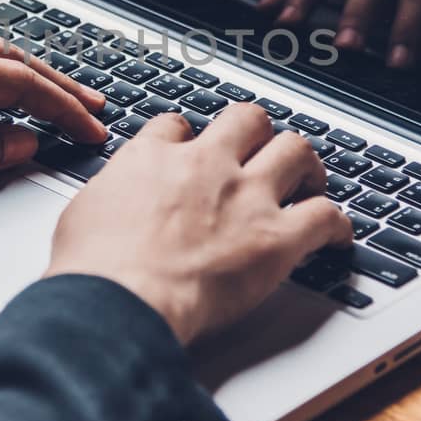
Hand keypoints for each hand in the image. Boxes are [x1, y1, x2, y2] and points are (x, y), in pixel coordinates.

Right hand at [46, 105, 350, 344]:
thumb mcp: (82, 212)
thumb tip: (111, 203)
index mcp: (153, 158)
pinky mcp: (276, 238)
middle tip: (262, 154)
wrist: (119, 299)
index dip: (190, 137)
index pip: (178, 126)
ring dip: (306, 165)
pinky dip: (337, 224)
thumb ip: (111, 195)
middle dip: (258, 134)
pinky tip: (337, 235)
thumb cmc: (93, 268)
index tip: (194, 150)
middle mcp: (205, 165)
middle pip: (247, 120)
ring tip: (309, 181)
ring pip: (295, 150)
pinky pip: (325, 216)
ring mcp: (245, 197)